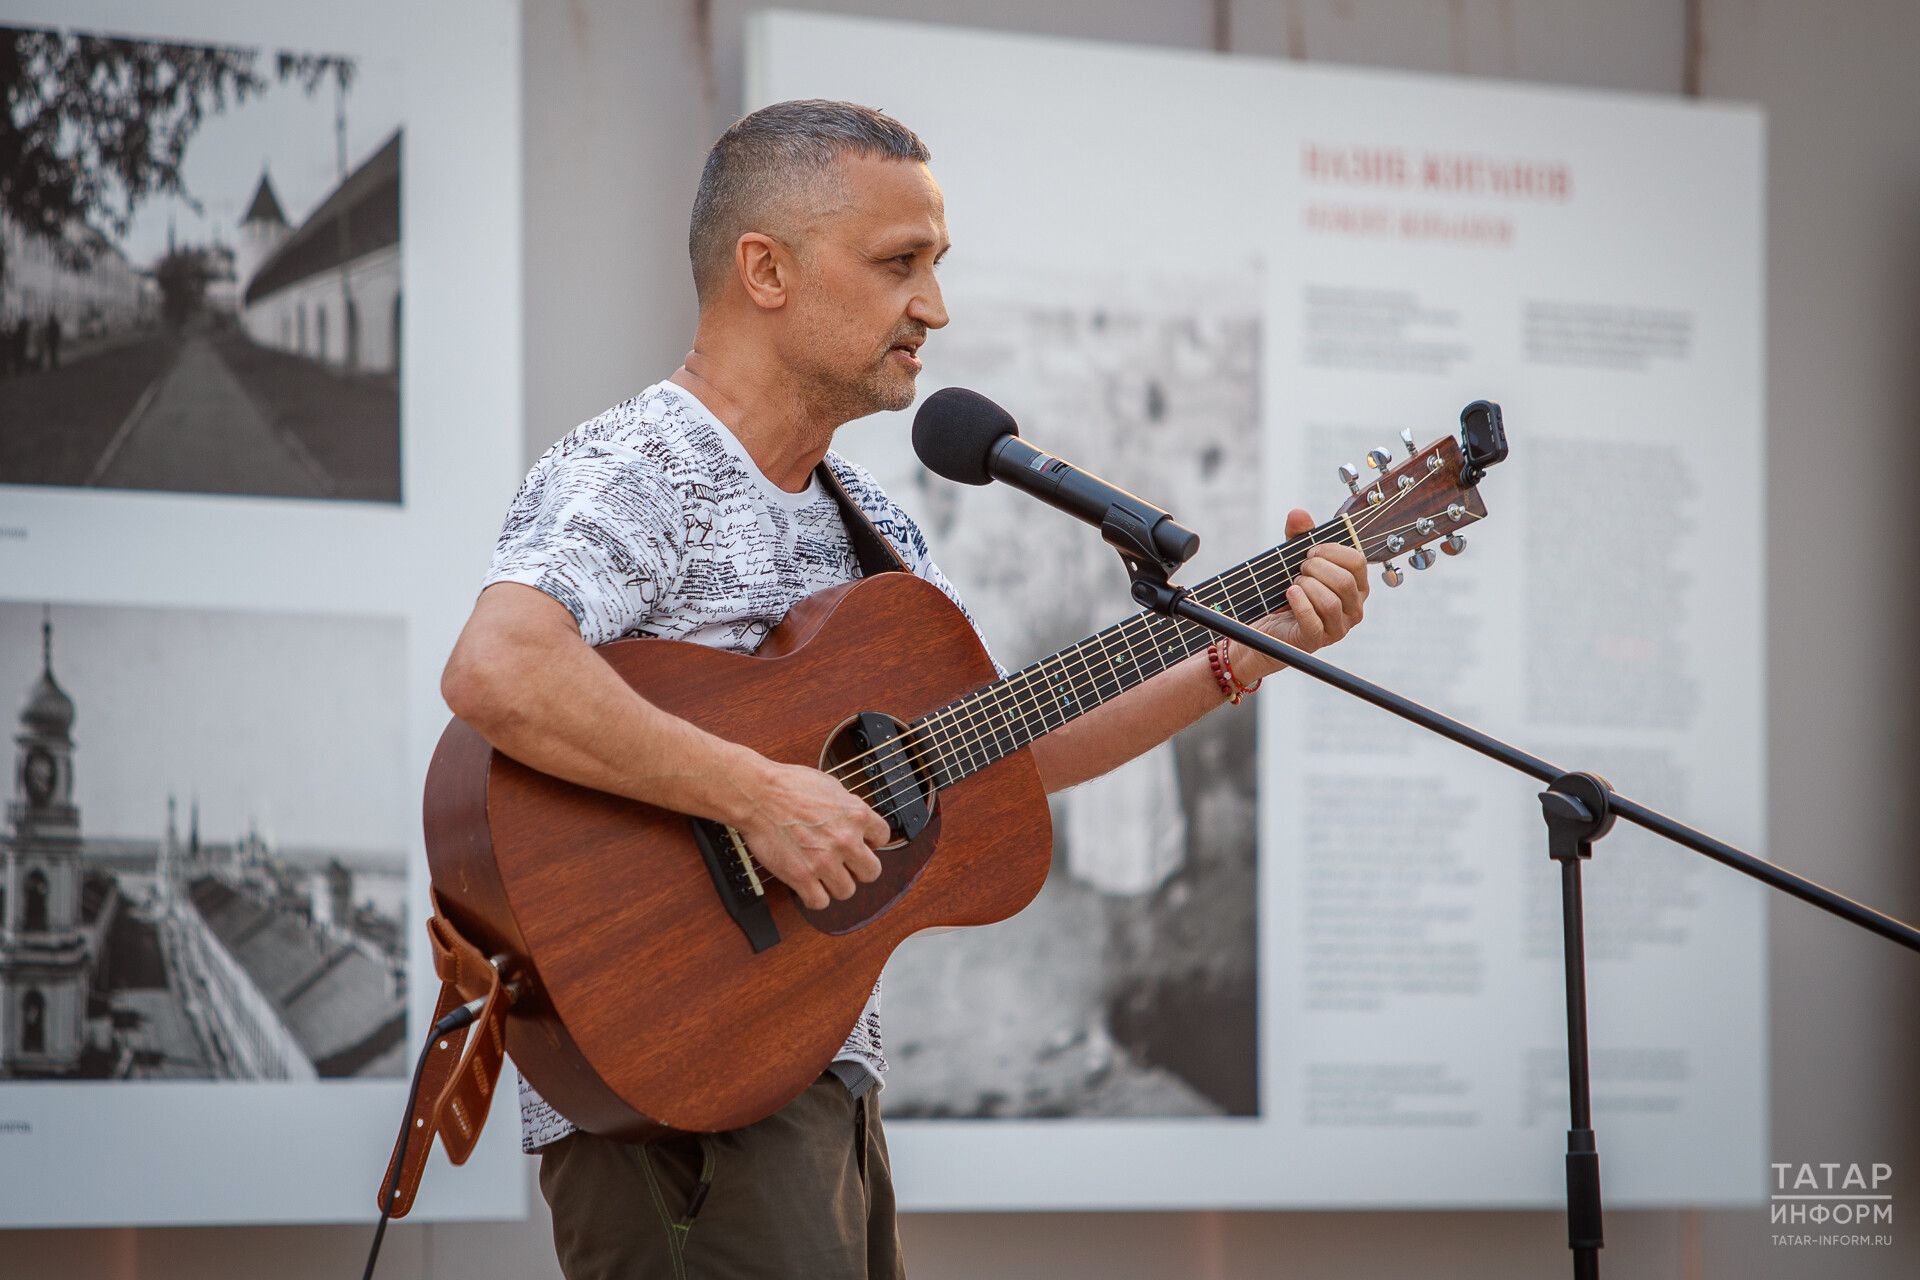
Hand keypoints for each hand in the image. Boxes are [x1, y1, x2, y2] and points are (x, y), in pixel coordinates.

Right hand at [729, 758, 888, 910]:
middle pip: (872, 872)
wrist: (757, 794)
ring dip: (835, 884)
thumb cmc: (788, 785)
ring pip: (846, 891)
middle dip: (859, 869)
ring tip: (823, 874)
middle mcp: (845, 840)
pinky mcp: (802, 876)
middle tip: (846, 864)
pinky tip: (808, 885)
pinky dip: (814, 897)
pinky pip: (819, 902)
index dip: (871, 842)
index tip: (862, 843)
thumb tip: (856, 817)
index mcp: (856, 814)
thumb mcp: (831, 785)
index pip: (883, 837)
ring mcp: (824, 861)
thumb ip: (848, 805)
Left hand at [1234, 507, 1369, 679]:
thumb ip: (1298, 535)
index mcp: (1356, 586)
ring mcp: (1339, 627)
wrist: (1268, 625)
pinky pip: (1314, 620)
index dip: (1332, 551)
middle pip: (1344, 581)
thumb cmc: (1290, 590)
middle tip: (1300, 568)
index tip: (1310, 550)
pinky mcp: (1318, 640)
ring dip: (1307, 586)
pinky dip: (1300, 603)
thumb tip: (1298, 513)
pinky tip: (1290, 593)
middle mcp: (1354, 608)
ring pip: (1331, 602)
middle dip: (1316, 568)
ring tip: (1294, 583)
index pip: (1358, 562)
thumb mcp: (1295, 559)